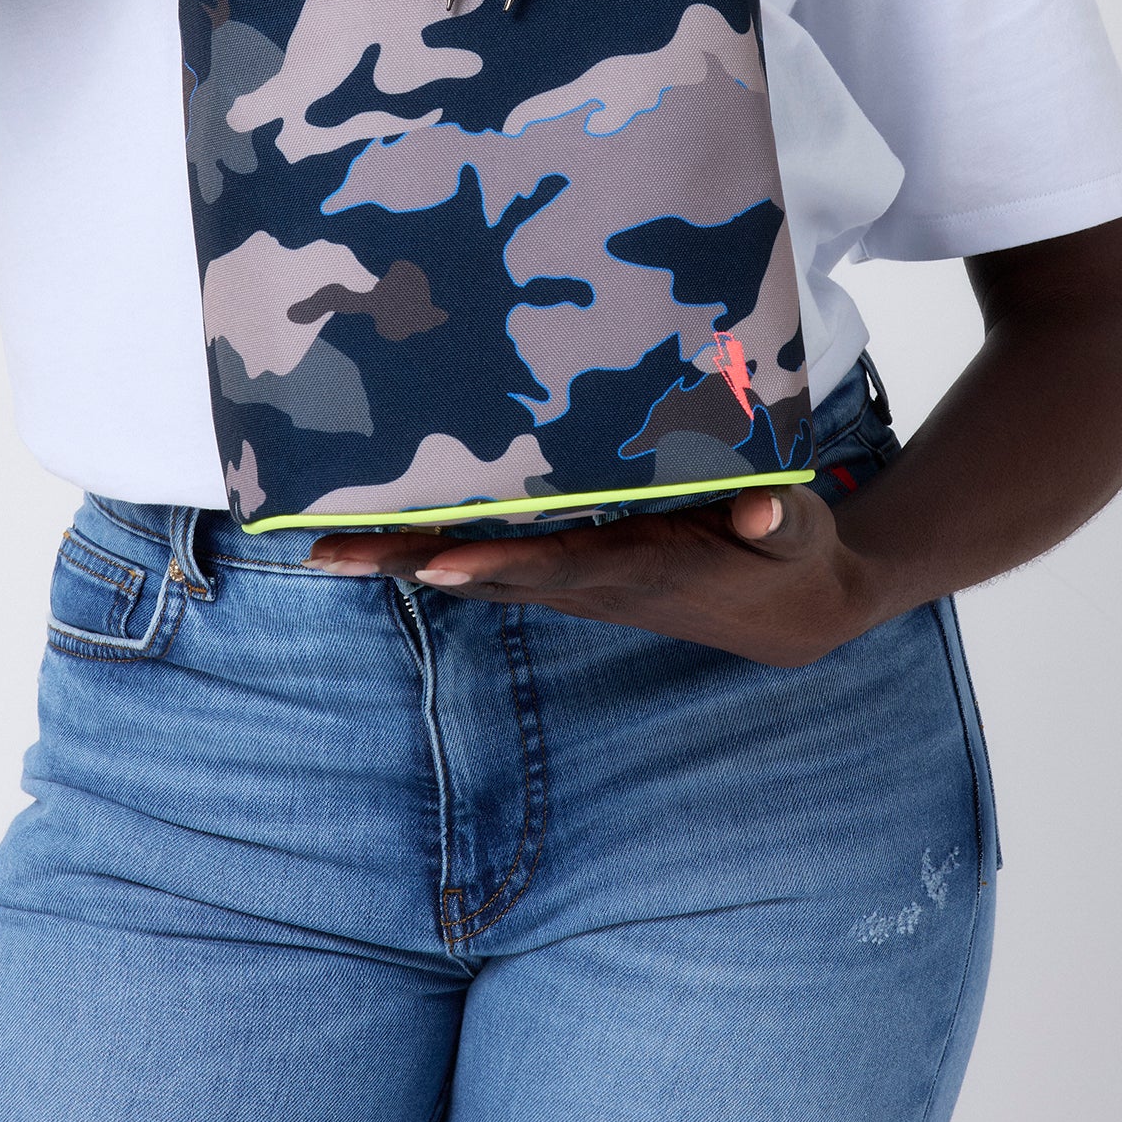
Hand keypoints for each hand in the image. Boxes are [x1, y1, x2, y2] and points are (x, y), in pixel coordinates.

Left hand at [308, 487, 880, 668]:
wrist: (794, 611)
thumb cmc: (793, 554)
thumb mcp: (799, 533)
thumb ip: (780, 518)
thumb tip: (764, 509)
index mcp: (643, 567)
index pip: (557, 566)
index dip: (498, 564)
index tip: (436, 564)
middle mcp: (594, 583)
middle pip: (489, 573)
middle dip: (409, 562)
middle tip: (326, 553)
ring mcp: (577, 584)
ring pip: (478, 571)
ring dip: (402, 561)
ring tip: (321, 549)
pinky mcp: (573, 575)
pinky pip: (494, 564)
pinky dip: (437, 553)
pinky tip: (383, 542)